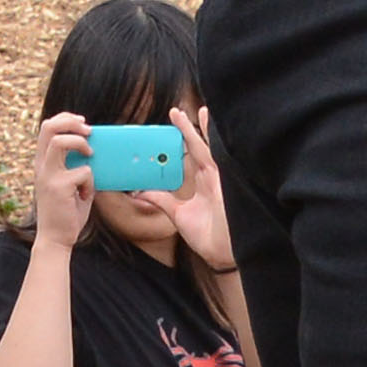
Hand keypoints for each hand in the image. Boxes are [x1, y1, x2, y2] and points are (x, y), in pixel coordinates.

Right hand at [33, 110, 95, 251]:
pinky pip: (83, 172)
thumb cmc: (66, 213)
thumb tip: (91, 151)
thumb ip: (73, 167)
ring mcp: (48, 175)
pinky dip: (90, 182)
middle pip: (49, 127)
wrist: (56, 239)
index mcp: (42, 163)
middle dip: (71, 122)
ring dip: (79, 143)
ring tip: (90, 154)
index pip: (47, 128)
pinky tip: (85, 196)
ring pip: (59, 141)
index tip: (82, 123)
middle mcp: (41, 166)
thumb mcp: (68, 184)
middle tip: (88, 130)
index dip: (65, 119)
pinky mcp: (58, 186)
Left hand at [145, 102, 232, 270]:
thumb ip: (161, 200)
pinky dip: (217, 145)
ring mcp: (221, 181)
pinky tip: (214, 131)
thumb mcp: (177, 215)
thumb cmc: (207, 238)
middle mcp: (213, 179)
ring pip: (211, 149)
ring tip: (200, 111)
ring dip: (204, 130)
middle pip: (200, 147)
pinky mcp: (226, 185)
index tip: (172, 124)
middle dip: (189, 129)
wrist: (223, 254)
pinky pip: (220, 160)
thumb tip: (139, 191)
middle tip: (176, 111)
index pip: (191, 156)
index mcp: (203, 184)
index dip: (183, 140)